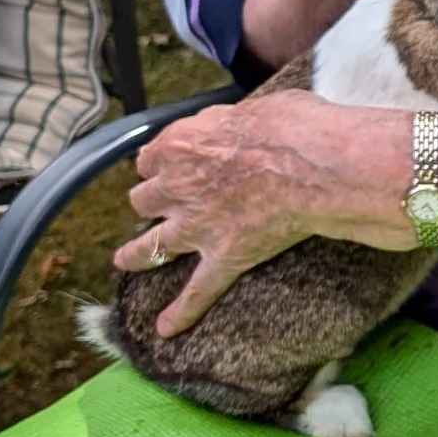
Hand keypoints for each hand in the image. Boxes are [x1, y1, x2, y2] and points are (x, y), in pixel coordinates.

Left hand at [113, 89, 415, 334]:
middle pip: (144, 199)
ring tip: (124, 261)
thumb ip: (232, 122)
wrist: (313, 164)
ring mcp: (197, 227)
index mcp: (181, 146)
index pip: (152, 157)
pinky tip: (166, 329)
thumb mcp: (254, 107)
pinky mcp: (224, 257)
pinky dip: (181, 312)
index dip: (161, 162)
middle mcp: (178, 188)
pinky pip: (197, 292)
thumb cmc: (292, 126)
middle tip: (160, 204)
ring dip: (135, 254)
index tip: (169, 164)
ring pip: (151, 245)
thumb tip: (241, 124)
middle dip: (150, 201)